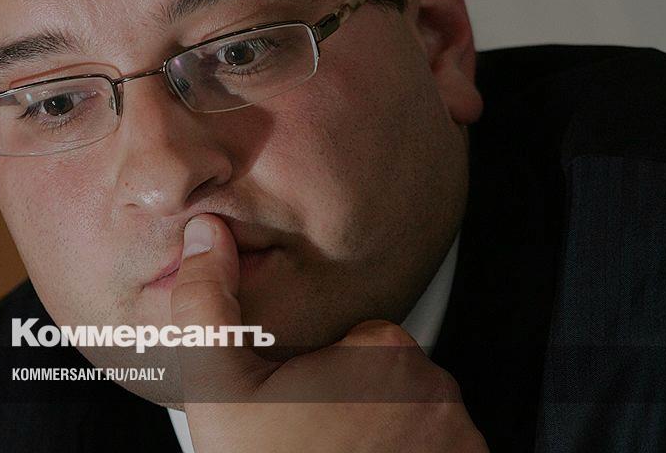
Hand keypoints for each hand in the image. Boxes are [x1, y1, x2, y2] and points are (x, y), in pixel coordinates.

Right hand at [170, 214, 487, 452]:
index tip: (297, 406)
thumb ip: (207, 301)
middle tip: (311, 440)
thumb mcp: (218, 387)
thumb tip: (205, 234)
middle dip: (354, 404)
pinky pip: (437, 449)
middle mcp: (437, 390)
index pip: (359, 340)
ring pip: (413, 417)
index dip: (320, 374)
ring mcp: (460, 440)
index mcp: (384, 351)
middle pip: (388, 379)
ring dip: (384, 435)